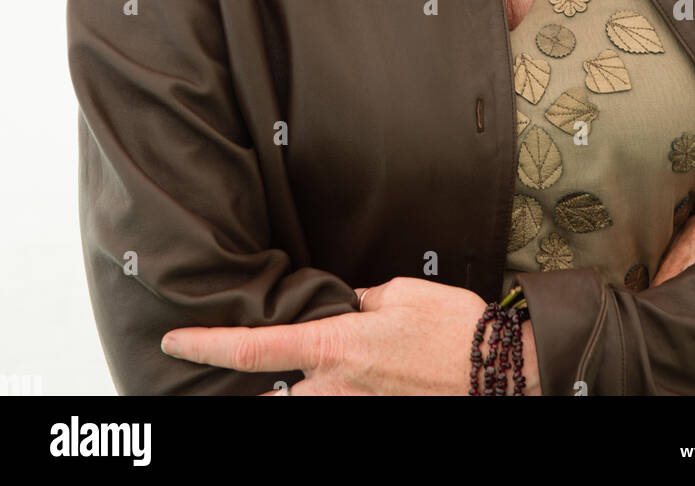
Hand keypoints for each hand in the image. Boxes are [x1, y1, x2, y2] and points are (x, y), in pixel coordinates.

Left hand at [160, 275, 542, 395]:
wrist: (500, 374)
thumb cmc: (454, 328)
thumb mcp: (400, 294)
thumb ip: (359, 300)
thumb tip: (345, 307)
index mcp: (335, 347)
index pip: (254, 349)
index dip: (208, 345)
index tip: (174, 341)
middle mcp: (336, 390)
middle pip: (271, 397)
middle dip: (252, 390)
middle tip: (224, 376)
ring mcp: (355, 412)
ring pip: (304, 406)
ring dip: (296, 390)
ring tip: (298, 373)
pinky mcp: (376, 420)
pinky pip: (339, 407)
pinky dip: (330, 394)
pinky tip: (343, 378)